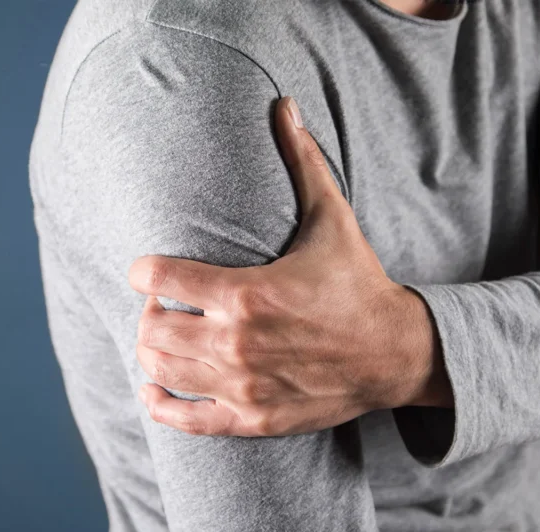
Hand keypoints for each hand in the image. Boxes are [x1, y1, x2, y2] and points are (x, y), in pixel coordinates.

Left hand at [129, 96, 452, 436]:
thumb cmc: (358, 282)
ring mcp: (243, 385)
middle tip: (163, 305)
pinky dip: (161, 404)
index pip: (159, 280)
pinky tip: (155, 389)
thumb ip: (301, 162)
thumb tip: (284, 104)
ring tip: (166, 336)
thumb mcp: (332, 219)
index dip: (144, 272)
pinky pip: (186, 419)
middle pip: (151, 329)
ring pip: (161, 370)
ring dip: (153, 351)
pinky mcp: (252, 417)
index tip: (150, 270)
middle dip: (148, 313)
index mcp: (247, 292)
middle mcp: (237, 342)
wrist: (395, 352)